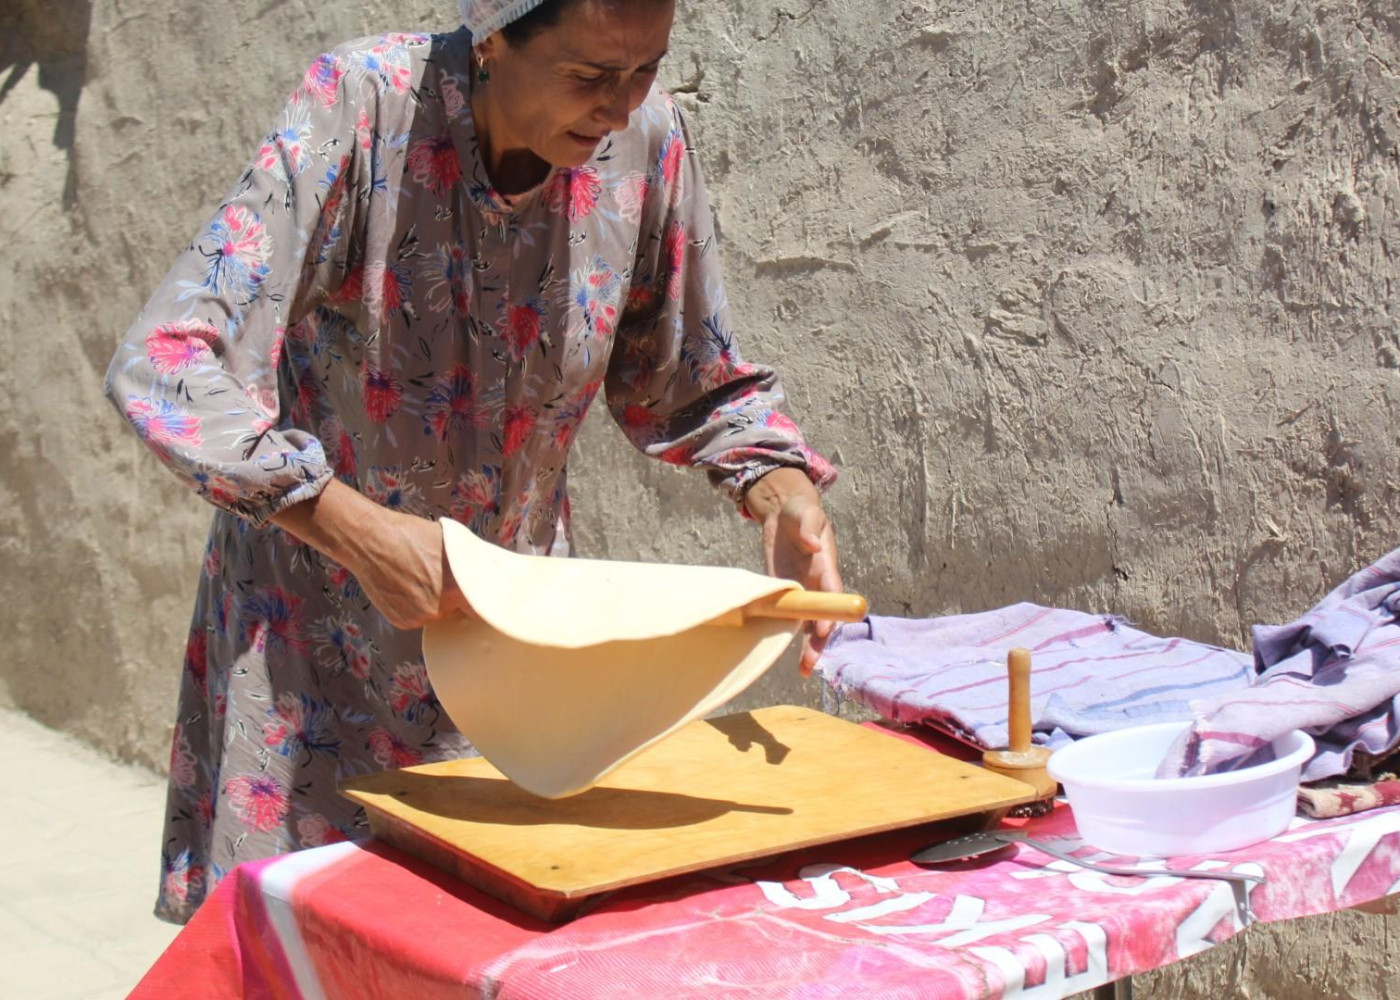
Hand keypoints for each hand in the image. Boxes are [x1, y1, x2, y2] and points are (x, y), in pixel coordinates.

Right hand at [273, 480, 471, 629]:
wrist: (370, 541)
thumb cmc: (410, 535)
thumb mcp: (450, 541)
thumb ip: (469, 560)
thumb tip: (487, 567)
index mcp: (458, 586)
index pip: (484, 609)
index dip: (487, 607)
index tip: (491, 606)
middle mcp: (441, 607)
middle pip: (458, 610)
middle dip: (455, 597)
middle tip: (444, 579)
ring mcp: (420, 617)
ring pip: (436, 613)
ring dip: (434, 601)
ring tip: (419, 578)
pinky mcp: (403, 621)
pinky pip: (417, 616)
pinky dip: (415, 605)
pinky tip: (405, 586)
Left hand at [745, 469, 843, 676]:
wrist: (783, 512)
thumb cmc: (799, 510)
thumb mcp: (805, 511)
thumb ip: (808, 526)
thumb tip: (812, 544)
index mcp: (826, 564)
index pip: (832, 592)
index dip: (830, 612)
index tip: (824, 630)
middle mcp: (817, 582)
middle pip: (823, 616)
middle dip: (819, 641)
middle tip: (811, 664)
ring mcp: (802, 589)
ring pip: (807, 622)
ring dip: (806, 646)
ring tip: (804, 670)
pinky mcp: (784, 592)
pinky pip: (788, 615)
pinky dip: (785, 632)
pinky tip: (778, 651)